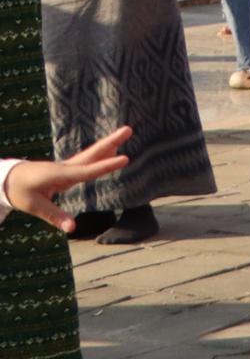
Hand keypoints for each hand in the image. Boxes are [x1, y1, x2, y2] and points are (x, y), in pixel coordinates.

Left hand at [3, 127, 130, 231]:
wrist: (7, 178)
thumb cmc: (19, 191)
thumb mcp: (33, 206)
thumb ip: (54, 216)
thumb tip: (71, 229)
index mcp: (59, 175)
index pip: (88, 171)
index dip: (107, 166)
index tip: (126, 159)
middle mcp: (65, 168)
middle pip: (92, 154)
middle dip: (110, 142)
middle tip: (128, 129)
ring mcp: (66, 167)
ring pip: (91, 154)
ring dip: (109, 144)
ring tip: (125, 133)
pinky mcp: (66, 170)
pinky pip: (87, 160)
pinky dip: (101, 153)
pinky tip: (110, 150)